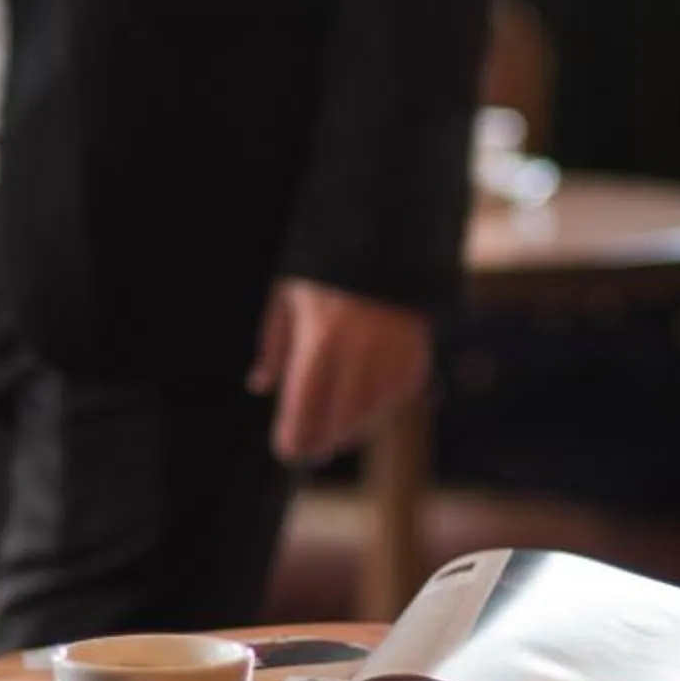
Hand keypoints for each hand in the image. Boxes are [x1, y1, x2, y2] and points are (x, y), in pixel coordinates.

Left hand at [249, 279, 432, 465]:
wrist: (385, 228)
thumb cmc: (324, 262)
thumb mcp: (289, 293)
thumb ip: (274, 343)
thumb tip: (260, 386)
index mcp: (321, 336)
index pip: (305, 404)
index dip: (296, 435)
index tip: (287, 451)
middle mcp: (360, 348)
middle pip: (341, 416)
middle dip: (324, 439)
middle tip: (311, 452)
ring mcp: (394, 348)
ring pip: (375, 408)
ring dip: (355, 427)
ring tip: (339, 433)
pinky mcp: (419, 344)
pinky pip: (404, 389)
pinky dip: (386, 404)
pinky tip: (370, 409)